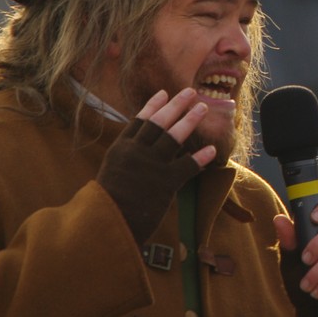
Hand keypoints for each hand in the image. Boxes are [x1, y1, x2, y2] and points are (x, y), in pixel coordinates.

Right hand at [96, 88, 209, 244]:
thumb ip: (124, 160)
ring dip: (190, 120)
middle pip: (159, 122)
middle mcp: (136, 152)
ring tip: (202, 107)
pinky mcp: (165, 182)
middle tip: (190, 92)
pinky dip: (200, 158)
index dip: (153, 106)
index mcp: (121, 149)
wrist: (107, 224)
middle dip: (175, 105)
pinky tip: (211, 150)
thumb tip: (136, 150)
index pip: (139, 121)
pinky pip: (187, 166)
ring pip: (174, 137)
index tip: (164, 93)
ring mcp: (151, 166)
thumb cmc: (106, 204)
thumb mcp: (110, 174)